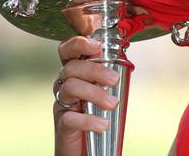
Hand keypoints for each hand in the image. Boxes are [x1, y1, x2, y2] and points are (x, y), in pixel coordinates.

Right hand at [53, 36, 120, 155]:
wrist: (87, 148)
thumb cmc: (96, 114)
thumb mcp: (102, 90)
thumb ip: (107, 76)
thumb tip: (126, 61)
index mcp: (75, 73)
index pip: (67, 51)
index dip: (78, 44)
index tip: (96, 45)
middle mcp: (64, 85)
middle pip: (71, 68)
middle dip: (94, 70)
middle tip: (114, 80)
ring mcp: (62, 104)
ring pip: (70, 88)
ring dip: (94, 93)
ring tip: (112, 103)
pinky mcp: (62, 125)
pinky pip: (70, 118)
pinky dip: (88, 120)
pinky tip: (103, 124)